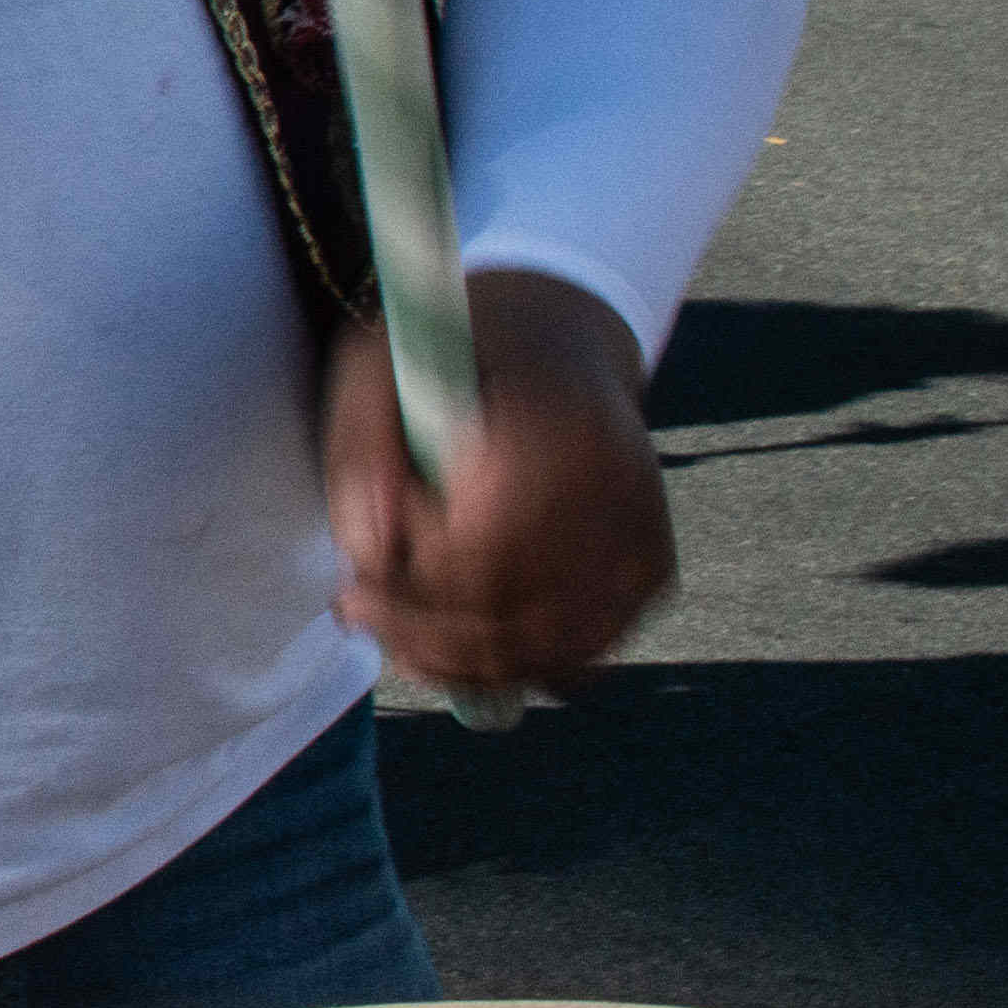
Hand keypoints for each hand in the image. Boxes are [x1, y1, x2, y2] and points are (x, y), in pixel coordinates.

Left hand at [325, 267, 673, 692]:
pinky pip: (576, 657)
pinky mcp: (654, 574)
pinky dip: (511, 664)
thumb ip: (362, 454)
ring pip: (541, 650)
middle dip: (415, 625)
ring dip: (454, 659)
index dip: (408, 572)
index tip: (365, 548)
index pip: (479, 550)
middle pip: (508, 611)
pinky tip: (453, 640)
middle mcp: (623, 487)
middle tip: (354, 605)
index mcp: (560, 423)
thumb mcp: (378, 370)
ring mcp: (648, 537)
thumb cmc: (449, 358)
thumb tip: (372, 555)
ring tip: (391, 629)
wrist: (557, 342)